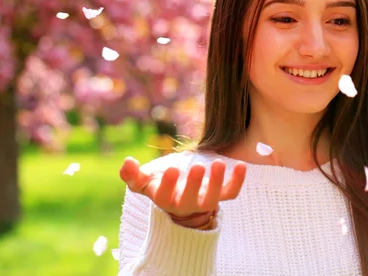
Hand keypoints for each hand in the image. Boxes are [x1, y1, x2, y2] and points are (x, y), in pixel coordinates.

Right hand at [120, 157, 246, 225]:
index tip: (171, 170)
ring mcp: (203, 202)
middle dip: (193, 185)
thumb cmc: (160, 185)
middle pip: (189, 201)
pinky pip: (230, 193)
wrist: (181, 199)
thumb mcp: (144, 182)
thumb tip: (127, 162)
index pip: (164, 196)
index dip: (168, 185)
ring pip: (211, 200)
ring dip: (216, 183)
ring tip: (218, 163)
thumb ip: (132, 174)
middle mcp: (184, 204)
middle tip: (198, 168)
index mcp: (164, 199)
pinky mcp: (220, 196)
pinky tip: (241, 165)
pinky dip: (237, 181)